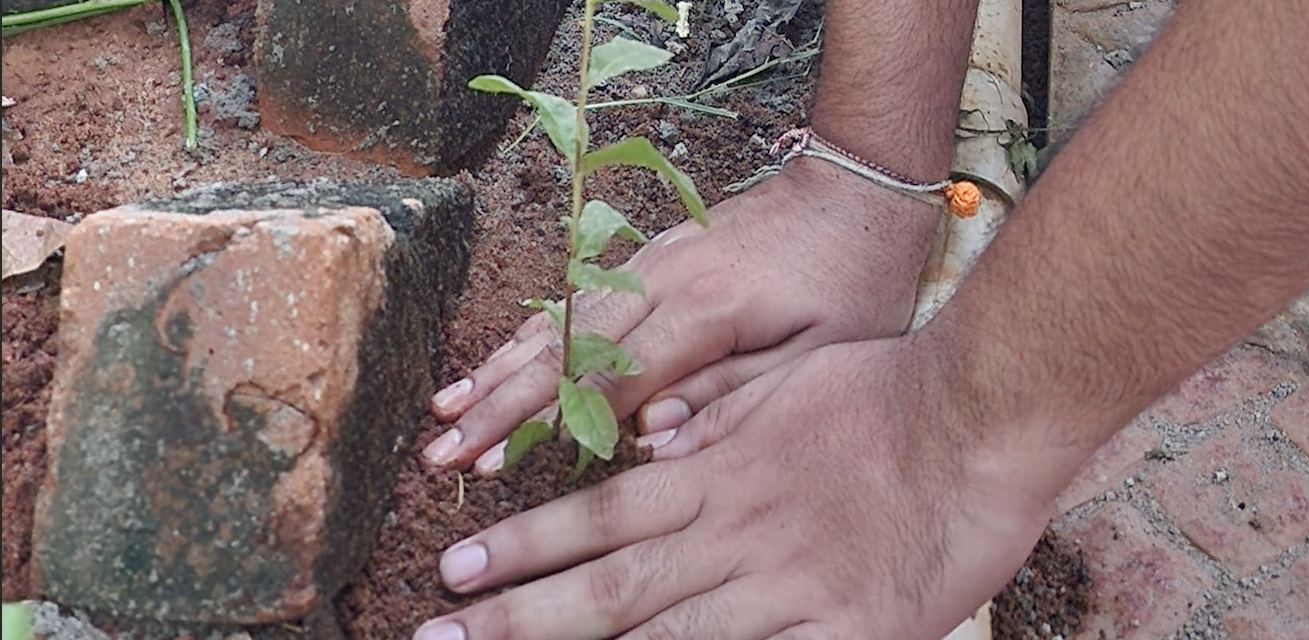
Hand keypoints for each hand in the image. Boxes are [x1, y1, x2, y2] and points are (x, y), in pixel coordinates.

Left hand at [413, 336, 1059, 639]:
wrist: (980, 415)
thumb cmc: (887, 389)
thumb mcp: (784, 380)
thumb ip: (715, 416)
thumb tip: (653, 440)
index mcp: (719, 472)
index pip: (601, 512)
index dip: (526, 543)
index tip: (459, 564)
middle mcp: (737, 530)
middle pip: (611, 582)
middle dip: (518, 614)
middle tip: (440, 633)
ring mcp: (789, 585)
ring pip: (669, 634)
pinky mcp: (848, 630)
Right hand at [423, 157, 942, 472]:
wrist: (857, 188)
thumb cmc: (853, 281)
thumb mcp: (819, 355)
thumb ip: (733, 400)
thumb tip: (651, 441)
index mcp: (704, 311)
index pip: (605, 379)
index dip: (542, 426)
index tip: (490, 463)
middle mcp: (661, 281)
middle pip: (563, 349)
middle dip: (497, 404)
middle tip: (441, 450)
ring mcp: (649, 263)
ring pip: (559, 320)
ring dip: (499, 369)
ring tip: (445, 410)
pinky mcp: (651, 257)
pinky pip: (578, 299)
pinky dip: (531, 334)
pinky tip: (497, 360)